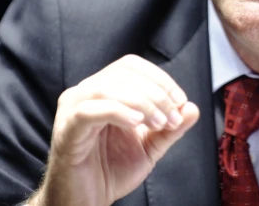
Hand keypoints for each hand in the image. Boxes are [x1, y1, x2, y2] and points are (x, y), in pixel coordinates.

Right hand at [29, 55, 199, 205]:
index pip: (132, 66)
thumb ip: (170, 127)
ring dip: (142, 102)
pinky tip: (136, 123)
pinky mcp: (67, 129)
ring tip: (159, 122)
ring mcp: (72, 109)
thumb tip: (192, 108)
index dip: (160, 79)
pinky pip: (90, 111)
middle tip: (172, 117)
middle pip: (122, 73)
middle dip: (156, 93)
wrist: (86, 201)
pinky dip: (118, 112)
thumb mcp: (150, 146)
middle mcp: (86, 93)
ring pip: (108, 88)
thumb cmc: (111, 171)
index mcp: (104, 91)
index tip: (180, 101)